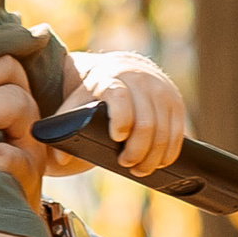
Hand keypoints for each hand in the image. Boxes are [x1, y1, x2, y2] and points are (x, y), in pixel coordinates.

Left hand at [70, 52, 186, 174]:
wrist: (124, 67)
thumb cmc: (95, 91)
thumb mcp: (76, 100)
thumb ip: (63, 125)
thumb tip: (59, 159)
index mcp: (112, 79)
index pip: (121, 98)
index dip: (121, 119)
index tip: (117, 138)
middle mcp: (140, 82)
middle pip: (146, 123)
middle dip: (137, 150)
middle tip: (126, 164)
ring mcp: (161, 92)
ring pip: (164, 132)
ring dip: (153, 157)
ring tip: (140, 169)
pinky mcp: (175, 102)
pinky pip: (178, 133)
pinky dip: (169, 152)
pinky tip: (160, 162)